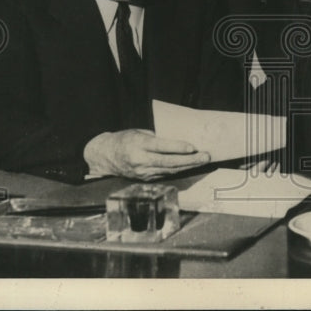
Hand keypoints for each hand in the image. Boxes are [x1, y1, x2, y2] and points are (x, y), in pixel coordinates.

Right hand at [83, 129, 210, 179]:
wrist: (104, 156)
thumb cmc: (124, 139)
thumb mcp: (138, 132)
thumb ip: (156, 137)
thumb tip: (178, 140)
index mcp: (138, 145)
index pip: (160, 147)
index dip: (177, 147)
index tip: (192, 147)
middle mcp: (140, 160)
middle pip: (168, 162)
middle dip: (189, 160)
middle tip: (205, 156)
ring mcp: (143, 172)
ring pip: (169, 170)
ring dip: (188, 166)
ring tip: (203, 161)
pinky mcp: (145, 178)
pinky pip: (165, 174)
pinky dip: (179, 170)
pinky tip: (190, 166)